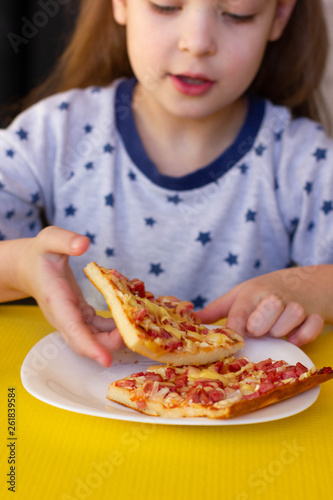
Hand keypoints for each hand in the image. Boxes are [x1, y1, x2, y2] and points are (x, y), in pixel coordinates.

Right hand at [19, 226, 124, 365]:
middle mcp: (63, 316)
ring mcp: (71, 318)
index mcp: (56, 299)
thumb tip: (84, 244)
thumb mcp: (50, 239)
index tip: (106, 359)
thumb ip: (66, 240)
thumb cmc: (40, 253)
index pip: (72, 328)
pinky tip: (130, 319)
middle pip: (84, 341)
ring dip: (115, 338)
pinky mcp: (79, 316)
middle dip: (109, 345)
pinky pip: (98, 329)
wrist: (29, 266)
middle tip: (135, 337)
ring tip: (137, 327)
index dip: (89, 346)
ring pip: (93, 338)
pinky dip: (114, 328)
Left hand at [197, 269, 324, 345]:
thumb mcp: (238, 295)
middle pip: (262, 321)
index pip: (238, 316)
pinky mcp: (312, 315)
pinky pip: (309, 330)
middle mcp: (272, 298)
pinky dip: (303, 335)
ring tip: (276, 328)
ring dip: (280, 331)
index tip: (233, 342)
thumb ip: (216, 311)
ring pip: (286, 325)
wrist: (301, 281)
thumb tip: (191, 320)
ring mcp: (294, 305)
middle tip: (259, 328)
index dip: (235, 331)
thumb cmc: (262, 292)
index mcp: (250, 293)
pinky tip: (294, 335)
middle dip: (259, 329)